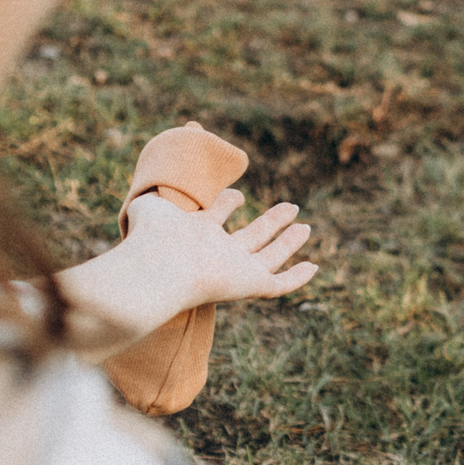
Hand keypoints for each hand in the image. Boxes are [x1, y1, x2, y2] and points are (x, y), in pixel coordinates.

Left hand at [121, 188, 316, 311]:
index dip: (227, 202)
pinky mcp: (250, 285)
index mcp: (197, 232)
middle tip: (291, 207)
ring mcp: (235, 269)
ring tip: (305, 226)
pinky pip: (278, 284)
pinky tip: (313, 267)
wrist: (159, 267)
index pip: (217, 216)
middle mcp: (218, 252)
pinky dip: (296, 278)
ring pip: (269, 257)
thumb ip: (153, 191)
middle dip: (271, 221)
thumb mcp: (150, 204)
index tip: (237, 194)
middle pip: (251, 237)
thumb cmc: (151, 236)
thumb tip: (153, 180)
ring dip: (288, 243)